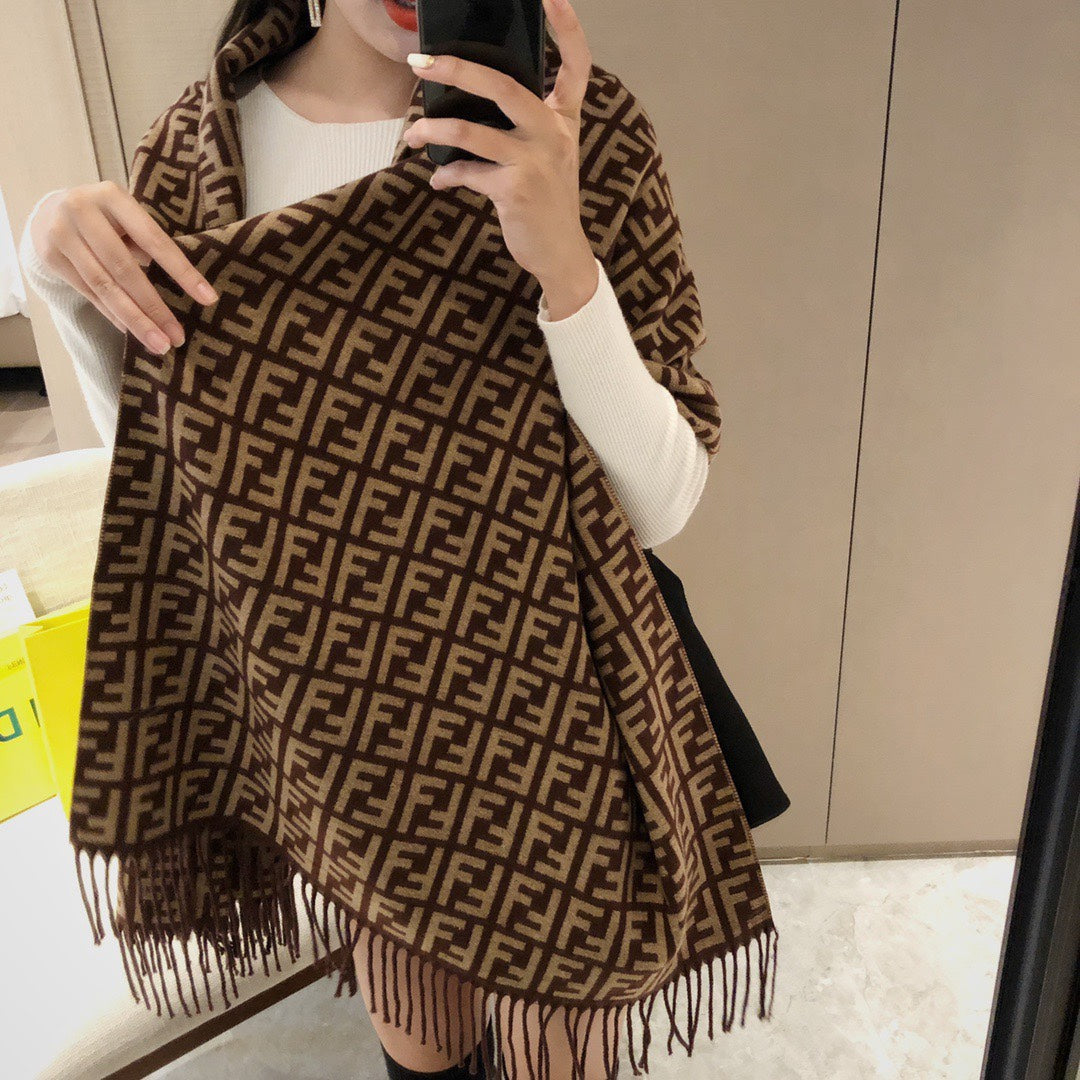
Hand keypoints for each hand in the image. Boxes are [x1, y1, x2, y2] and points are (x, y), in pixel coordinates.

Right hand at [29, 180, 218, 354]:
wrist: (50, 210)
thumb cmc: (108, 217)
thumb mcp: (128, 217)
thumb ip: (149, 244)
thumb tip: (188, 287)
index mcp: (112, 196)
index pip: (154, 239)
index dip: (182, 271)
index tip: (207, 298)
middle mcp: (83, 211)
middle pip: (124, 269)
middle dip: (154, 307)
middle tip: (177, 337)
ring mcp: (62, 234)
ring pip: (104, 286)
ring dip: (135, 320)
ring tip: (159, 344)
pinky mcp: (51, 256)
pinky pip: (88, 293)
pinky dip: (113, 314)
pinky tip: (133, 332)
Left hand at [402, 0, 598, 318]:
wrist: (560, 253)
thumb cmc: (547, 202)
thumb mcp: (547, 157)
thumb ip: (520, 129)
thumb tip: (463, 111)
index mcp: (564, 119)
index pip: (576, 65)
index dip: (567, 28)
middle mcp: (553, 134)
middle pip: (503, 85)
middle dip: (457, 69)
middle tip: (422, 63)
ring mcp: (535, 161)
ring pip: (472, 131)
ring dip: (434, 130)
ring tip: (412, 135)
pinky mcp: (515, 190)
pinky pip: (468, 172)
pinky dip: (447, 175)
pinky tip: (438, 180)